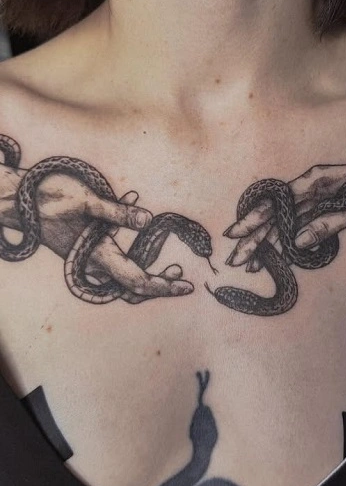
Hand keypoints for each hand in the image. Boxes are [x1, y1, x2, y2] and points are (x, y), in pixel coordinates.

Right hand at [0, 167, 193, 299]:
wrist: (18, 202)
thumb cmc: (49, 199)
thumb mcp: (86, 200)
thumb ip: (117, 212)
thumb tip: (147, 219)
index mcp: (98, 255)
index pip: (137, 280)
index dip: (163, 286)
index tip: (187, 286)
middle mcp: (95, 262)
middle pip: (132, 284)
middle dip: (159, 284)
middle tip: (181, 278)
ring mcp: (89, 257)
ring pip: (124, 275)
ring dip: (148, 272)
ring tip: (171, 266)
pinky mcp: (86, 249)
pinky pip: (115, 261)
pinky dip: (134, 257)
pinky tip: (144, 230)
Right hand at [224, 156, 345, 270]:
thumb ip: (330, 221)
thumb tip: (297, 242)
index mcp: (318, 180)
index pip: (278, 201)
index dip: (254, 218)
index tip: (234, 234)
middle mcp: (313, 190)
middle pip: (276, 216)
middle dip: (253, 238)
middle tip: (235, 260)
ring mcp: (319, 202)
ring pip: (285, 226)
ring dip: (267, 246)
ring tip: (250, 266)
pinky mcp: (328, 213)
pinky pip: (302, 231)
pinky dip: (287, 246)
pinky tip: (274, 258)